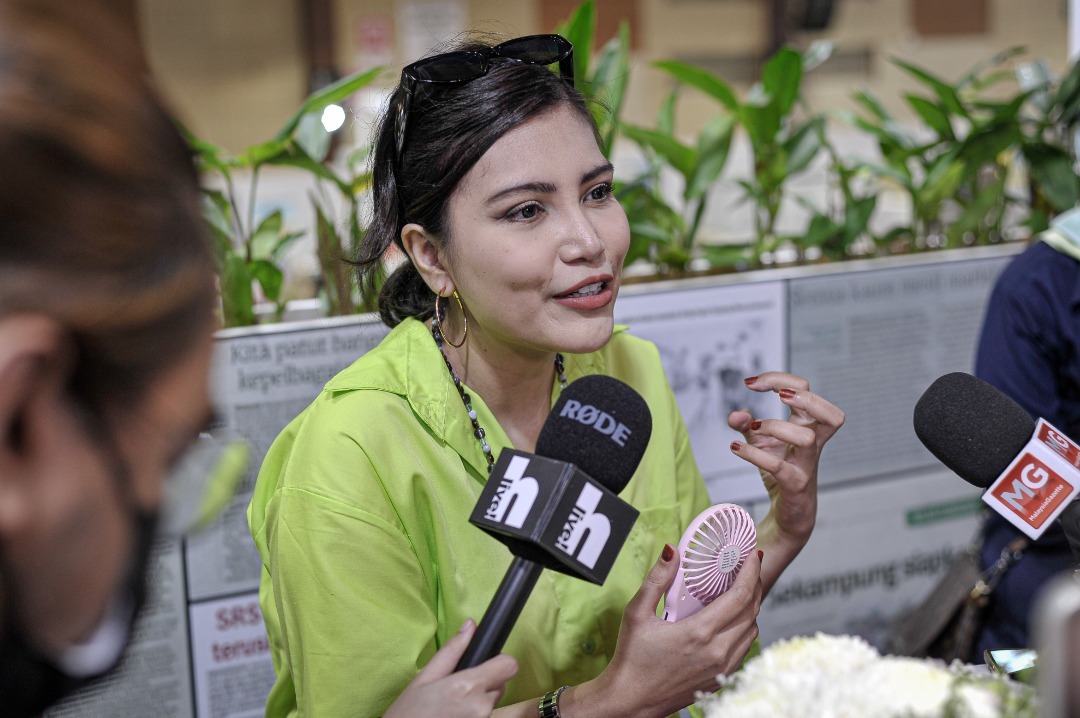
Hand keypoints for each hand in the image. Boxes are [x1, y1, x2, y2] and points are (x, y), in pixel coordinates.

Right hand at [385, 619, 517, 717]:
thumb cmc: (408, 713)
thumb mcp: (425, 677)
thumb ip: (452, 651)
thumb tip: (470, 626)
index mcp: (468, 686)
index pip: (509, 666)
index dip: (499, 661)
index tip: (486, 663)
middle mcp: (480, 707)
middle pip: (500, 685)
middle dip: (484, 683)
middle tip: (457, 688)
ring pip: (492, 703)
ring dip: (478, 701)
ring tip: (452, 705)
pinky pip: (484, 717)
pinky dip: (473, 714)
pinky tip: (454, 716)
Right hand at [564, 546, 761, 717]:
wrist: (631, 700)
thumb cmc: (632, 659)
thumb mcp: (637, 613)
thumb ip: (657, 579)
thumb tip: (671, 551)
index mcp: (699, 633)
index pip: (740, 596)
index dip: (752, 572)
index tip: (754, 555)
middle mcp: (717, 651)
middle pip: (752, 611)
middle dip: (754, 584)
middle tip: (748, 568)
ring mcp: (721, 668)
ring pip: (752, 630)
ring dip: (750, 608)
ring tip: (739, 591)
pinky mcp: (720, 679)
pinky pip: (744, 648)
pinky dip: (743, 629)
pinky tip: (729, 620)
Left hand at [728, 371, 843, 589]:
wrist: (787, 514)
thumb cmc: (780, 472)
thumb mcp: (761, 443)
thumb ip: (747, 425)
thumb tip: (735, 414)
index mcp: (807, 426)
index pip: (806, 390)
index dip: (779, 379)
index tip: (750, 383)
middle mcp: (813, 444)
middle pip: (831, 414)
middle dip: (804, 396)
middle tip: (777, 395)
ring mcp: (806, 466)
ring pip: (807, 439)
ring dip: (777, 427)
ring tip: (755, 428)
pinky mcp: (795, 486)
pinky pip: (780, 468)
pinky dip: (754, 455)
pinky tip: (735, 448)